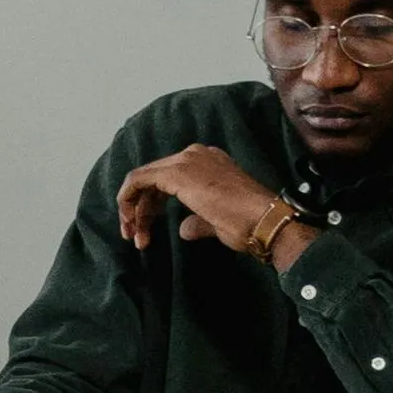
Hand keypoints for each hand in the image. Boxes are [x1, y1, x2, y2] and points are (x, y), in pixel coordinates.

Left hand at [115, 144, 290, 262]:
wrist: (263, 220)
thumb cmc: (247, 224)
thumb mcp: (217, 221)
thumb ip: (197, 221)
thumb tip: (184, 229)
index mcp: (207, 162)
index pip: (168, 179)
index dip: (151, 205)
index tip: (144, 230)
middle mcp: (195, 155)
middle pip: (153, 179)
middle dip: (139, 209)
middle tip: (135, 237)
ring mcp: (186, 161)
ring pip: (144, 181)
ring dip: (134, 210)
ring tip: (135, 238)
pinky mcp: (176, 172)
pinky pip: (139, 180)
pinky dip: (128, 199)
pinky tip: (129, 220)